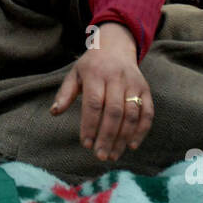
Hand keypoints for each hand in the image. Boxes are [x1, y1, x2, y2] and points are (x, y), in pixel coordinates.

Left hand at [51, 22, 152, 161]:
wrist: (116, 46)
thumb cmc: (91, 65)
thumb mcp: (75, 74)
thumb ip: (65, 93)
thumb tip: (54, 112)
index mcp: (96, 75)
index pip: (93, 103)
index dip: (90, 125)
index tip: (86, 144)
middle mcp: (116, 79)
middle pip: (113, 112)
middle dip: (107, 137)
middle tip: (100, 156)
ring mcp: (133, 84)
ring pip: (131, 114)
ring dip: (123, 138)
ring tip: (113, 155)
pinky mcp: (145, 89)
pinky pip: (147, 112)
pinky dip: (142, 130)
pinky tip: (132, 145)